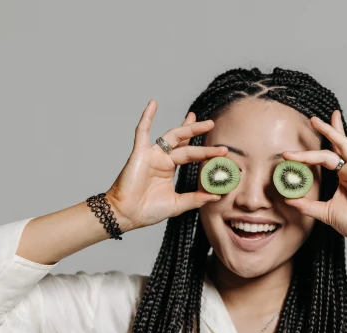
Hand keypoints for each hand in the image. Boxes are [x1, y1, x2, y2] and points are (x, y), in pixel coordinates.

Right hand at [105, 99, 228, 231]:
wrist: (127, 214)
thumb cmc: (147, 210)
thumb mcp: (177, 204)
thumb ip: (196, 198)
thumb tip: (217, 195)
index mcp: (169, 169)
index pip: (190, 153)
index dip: (204, 149)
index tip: (219, 148)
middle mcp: (162, 159)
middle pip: (184, 141)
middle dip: (198, 132)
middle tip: (212, 124)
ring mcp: (151, 155)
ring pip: (171, 136)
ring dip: (185, 127)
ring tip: (199, 119)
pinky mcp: (140, 153)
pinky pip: (142, 131)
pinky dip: (147, 117)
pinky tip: (153, 103)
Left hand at [281, 111, 346, 248]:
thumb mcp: (324, 213)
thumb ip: (307, 205)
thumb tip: (288, 199)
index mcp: (343, 177)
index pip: (324, 158)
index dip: (307, 155)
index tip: (289, 154)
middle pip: (336, 145)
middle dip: (325, 131)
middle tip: (312, 119)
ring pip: (345, 145)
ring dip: (333, 131)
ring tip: (318, 120)